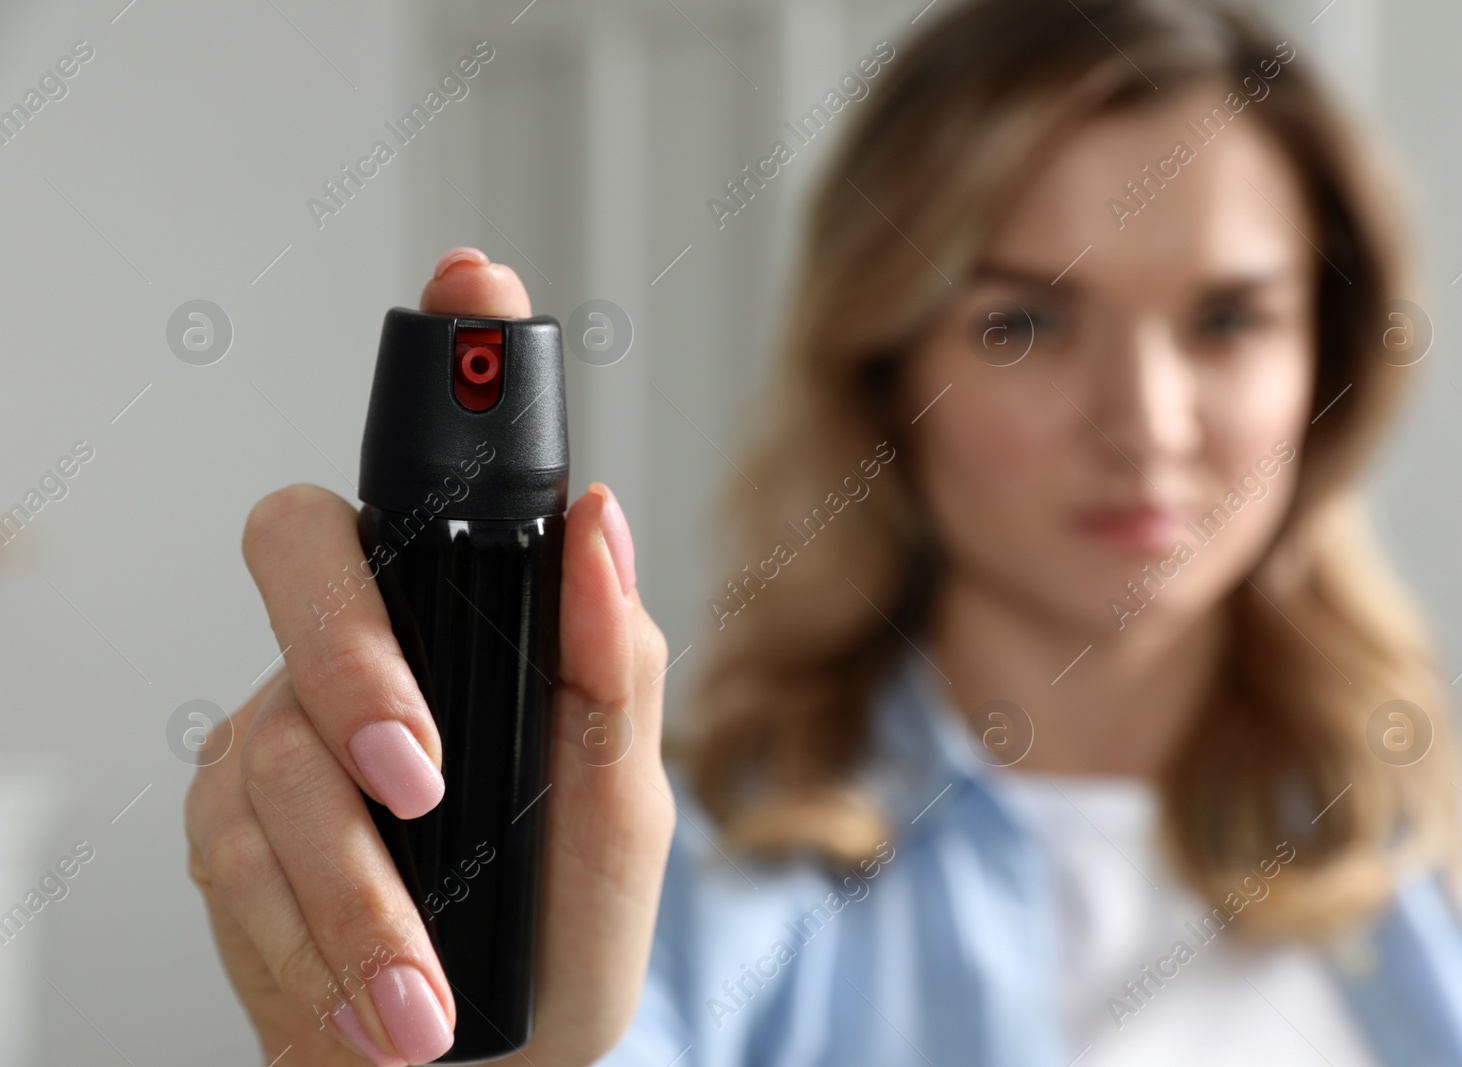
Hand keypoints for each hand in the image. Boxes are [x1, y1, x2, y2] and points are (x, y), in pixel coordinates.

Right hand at [185, 248, 674, 1066]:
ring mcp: (285, 735)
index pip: (445, 475)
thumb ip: (616, 667)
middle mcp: (367, 653)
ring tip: (424, 994)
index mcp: (472, 623)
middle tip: (423, 772)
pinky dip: (314, 941)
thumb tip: (600, 521)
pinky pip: (234, 856)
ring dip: (355, 890)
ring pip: (268, 747)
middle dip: (352, 663)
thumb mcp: (625, 805)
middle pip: (297, 554)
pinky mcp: (229, 833)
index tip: (476, 280)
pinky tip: (371, 1003)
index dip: (451, 366)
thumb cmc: (568, 931)